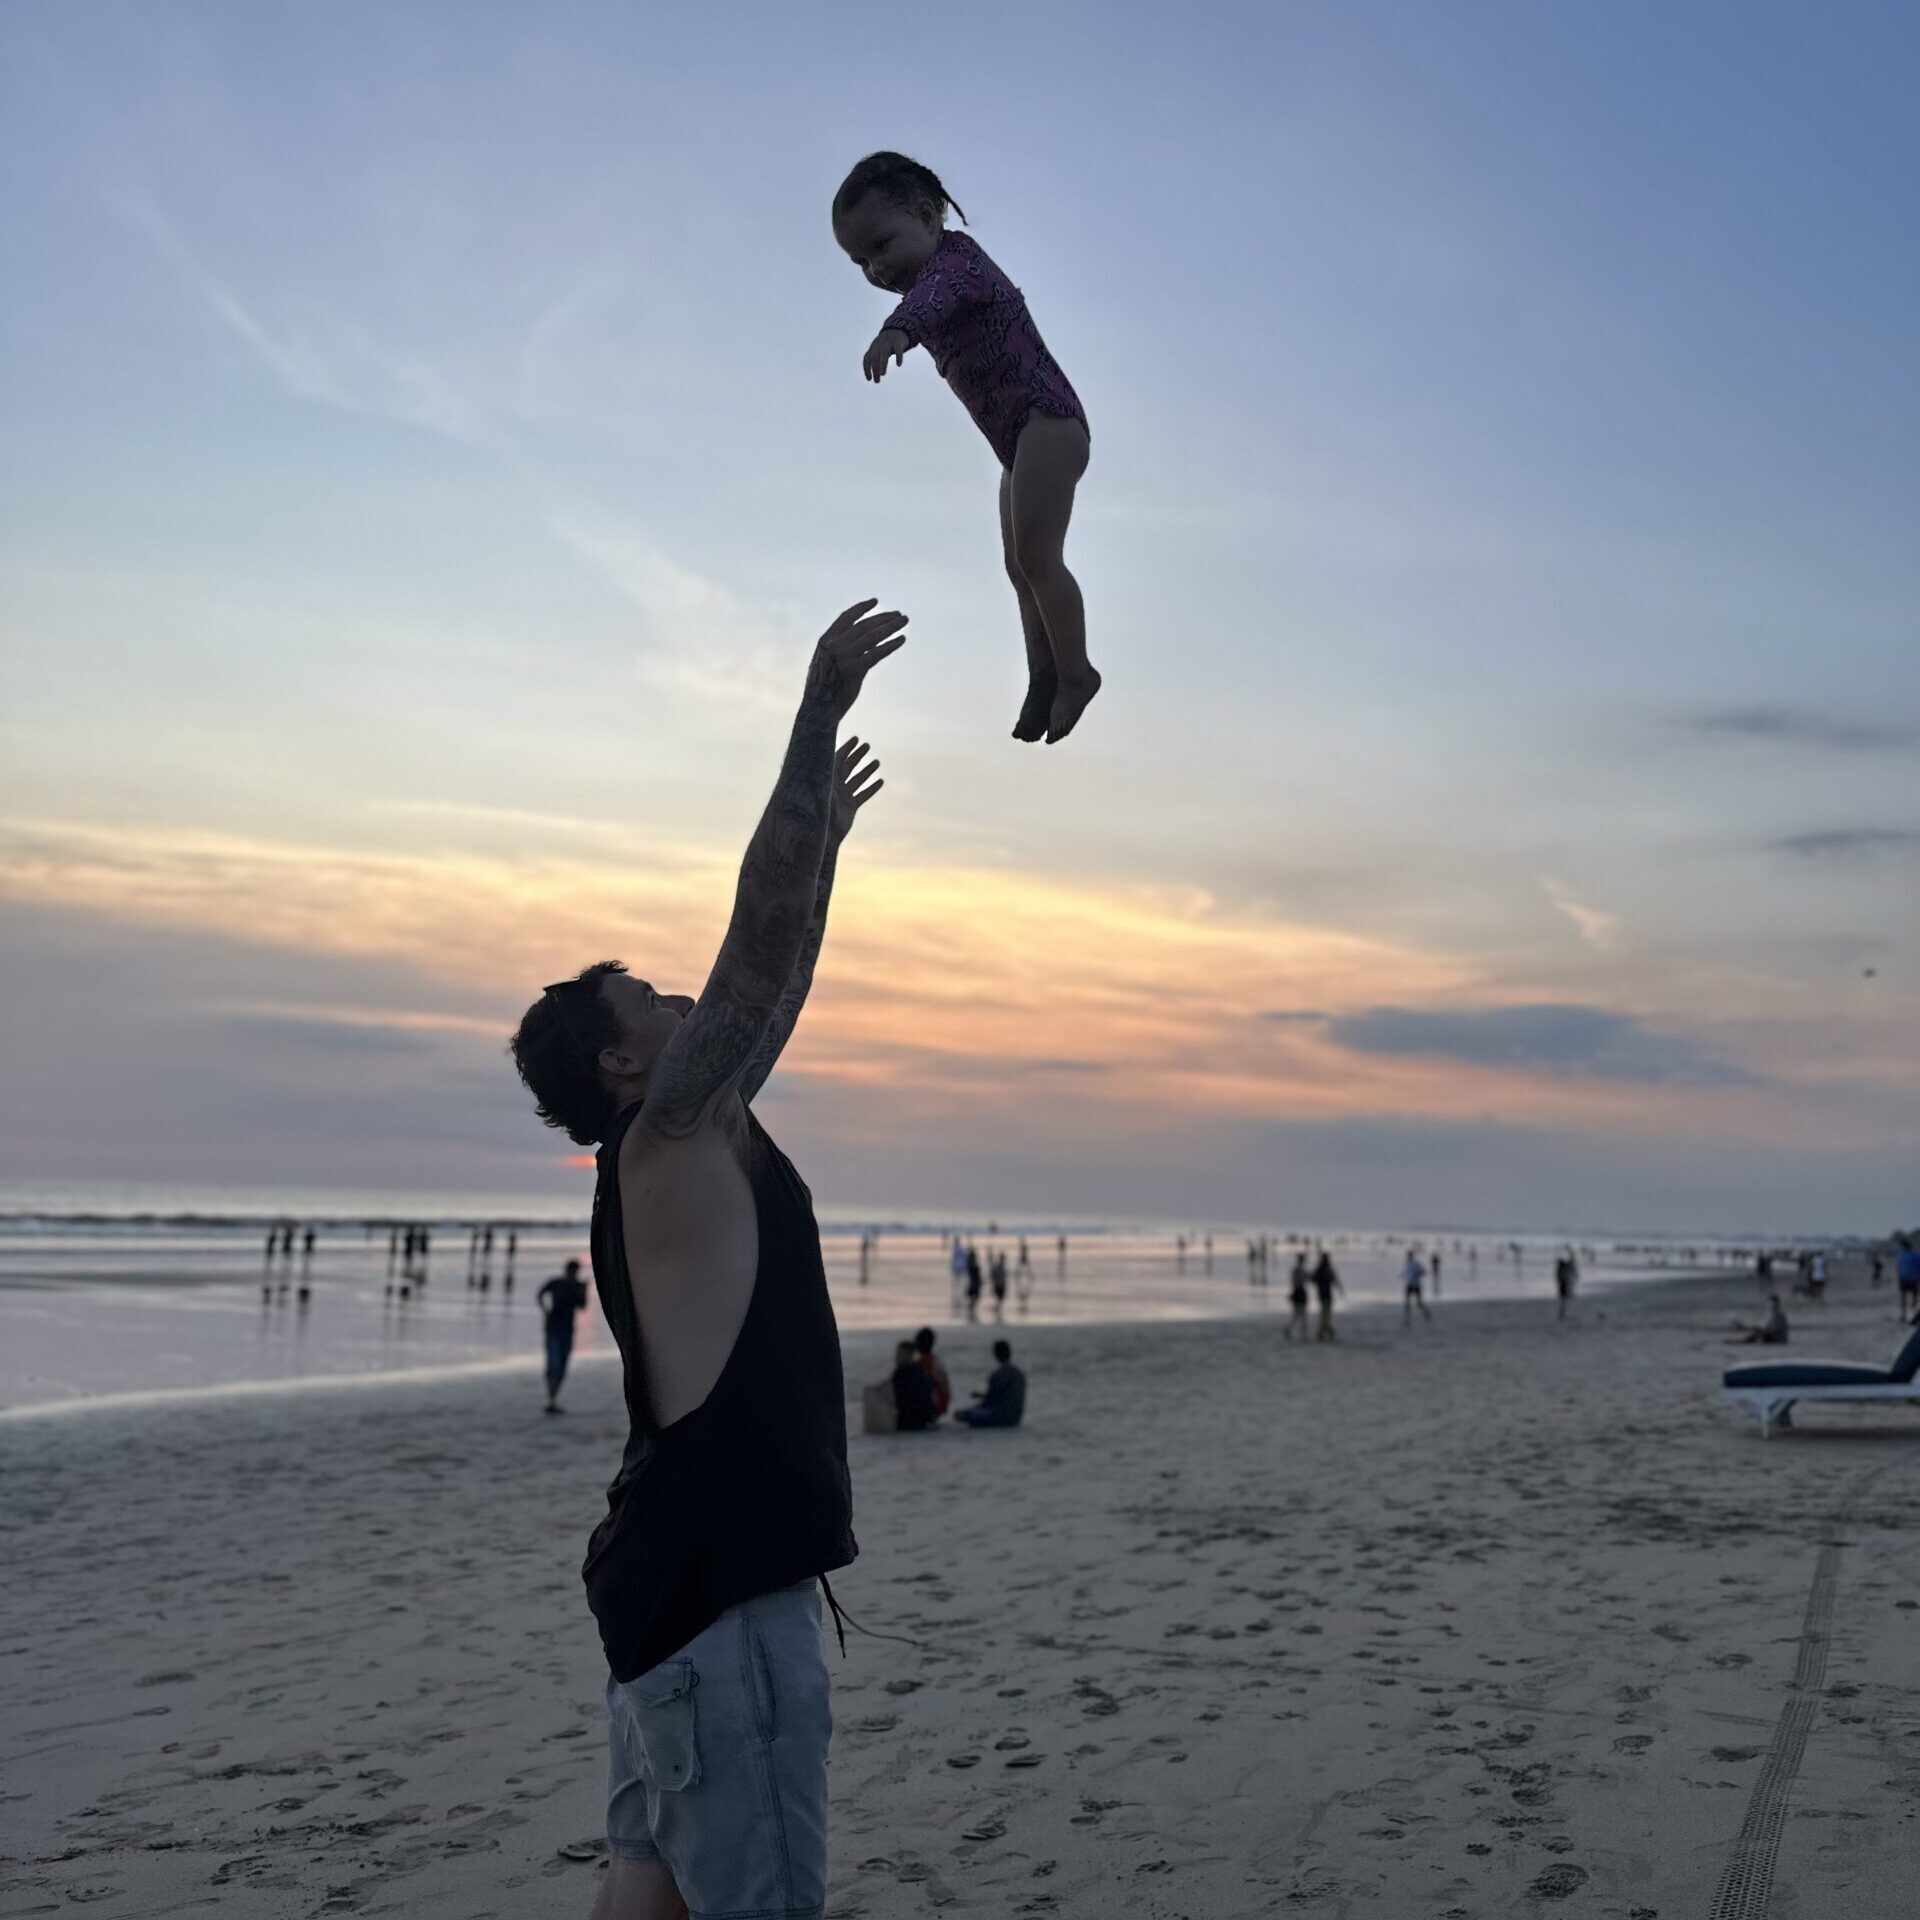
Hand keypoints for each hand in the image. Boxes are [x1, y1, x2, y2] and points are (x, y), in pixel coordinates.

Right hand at [806, 599, 907, 717]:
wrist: (819, 709)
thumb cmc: (824, 689)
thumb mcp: (829, 663)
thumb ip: (844, 650)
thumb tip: (868, 643)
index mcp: (825, 641)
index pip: (846, 617)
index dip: (861, 608)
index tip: (875, 601)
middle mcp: (834, 646)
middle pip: (864, 625)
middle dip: (883, 617)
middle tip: (900, 615)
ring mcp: (843, 657)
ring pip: (872, 636)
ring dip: (891, 626)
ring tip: (904, 621)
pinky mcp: (854, 670)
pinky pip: (877, 653)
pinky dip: (891, 645)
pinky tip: (902, 639)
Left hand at [829, 737, 883, 842]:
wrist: (824, 835)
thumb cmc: (818, 812)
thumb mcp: (822, 789)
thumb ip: (826, 773)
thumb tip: (829, 752)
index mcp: (826, 779)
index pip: (836, 759)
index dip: (846, 748)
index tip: (856, 738)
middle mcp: (835, 786)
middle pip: (848, 767)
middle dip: (857, 756)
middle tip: (867, 745)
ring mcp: (843, 796)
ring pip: (857, 780)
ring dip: (867, 771)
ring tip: (877, 762)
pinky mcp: (851, 807)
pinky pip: (863, 795)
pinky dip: (872, 788)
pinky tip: (880, 781)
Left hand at [863, 329, 907, 381]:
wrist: (897, 328)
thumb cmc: (887, 343)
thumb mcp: (879, 350)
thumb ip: (877, 360)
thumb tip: (876, 374)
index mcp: (873, 348)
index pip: (867, 358)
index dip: (866, 368)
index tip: (869, 379)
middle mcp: (879, 345)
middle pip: (875, 357)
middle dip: (874, 369)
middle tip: (877, 381)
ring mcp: (888, 342)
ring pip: (884, 353)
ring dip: (882, 364)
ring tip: (882, 374)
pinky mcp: (898, 341)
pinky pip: (898, 349)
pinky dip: (898, 356)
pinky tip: (898, 364)